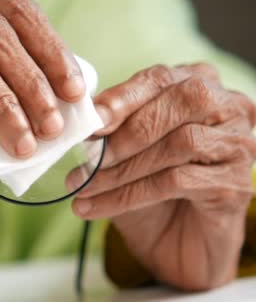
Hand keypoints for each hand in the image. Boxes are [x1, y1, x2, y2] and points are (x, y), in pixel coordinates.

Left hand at [66, 63, 255, 290]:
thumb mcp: (124, 147)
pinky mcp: (235, 186)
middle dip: (127, 131)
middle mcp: (228, 108)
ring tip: (82, 184)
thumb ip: (111, 124)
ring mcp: (237, 146)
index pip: (159, 79)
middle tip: (86, 156)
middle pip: (182, 103)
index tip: (91, 120)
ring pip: (178, 145)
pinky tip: (94, 206)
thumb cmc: (146, 183)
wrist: (172, 240)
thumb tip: (84, 115)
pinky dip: (127, 195)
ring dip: (121, 168)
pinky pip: (176, 182)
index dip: (122, 97)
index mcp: (198, 85)